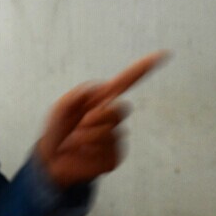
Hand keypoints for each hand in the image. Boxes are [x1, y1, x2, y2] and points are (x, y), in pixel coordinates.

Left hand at [36, 51, 168, 187]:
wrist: (51, 161)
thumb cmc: (56, 133)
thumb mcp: (61, 107)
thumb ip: (78, 95)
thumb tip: (101, 96)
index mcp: (101, 101)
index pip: (126, 82)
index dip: (143, 68)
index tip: (163, 54)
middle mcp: (112, 118)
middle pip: (118, 110)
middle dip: (94, 119)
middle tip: (77, 127)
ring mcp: (115, 139)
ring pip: (109, 132)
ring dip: (85, 136)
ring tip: (74, 143)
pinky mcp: (113, 158)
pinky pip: (106, 149)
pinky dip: (88, 150)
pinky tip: (82, 154)